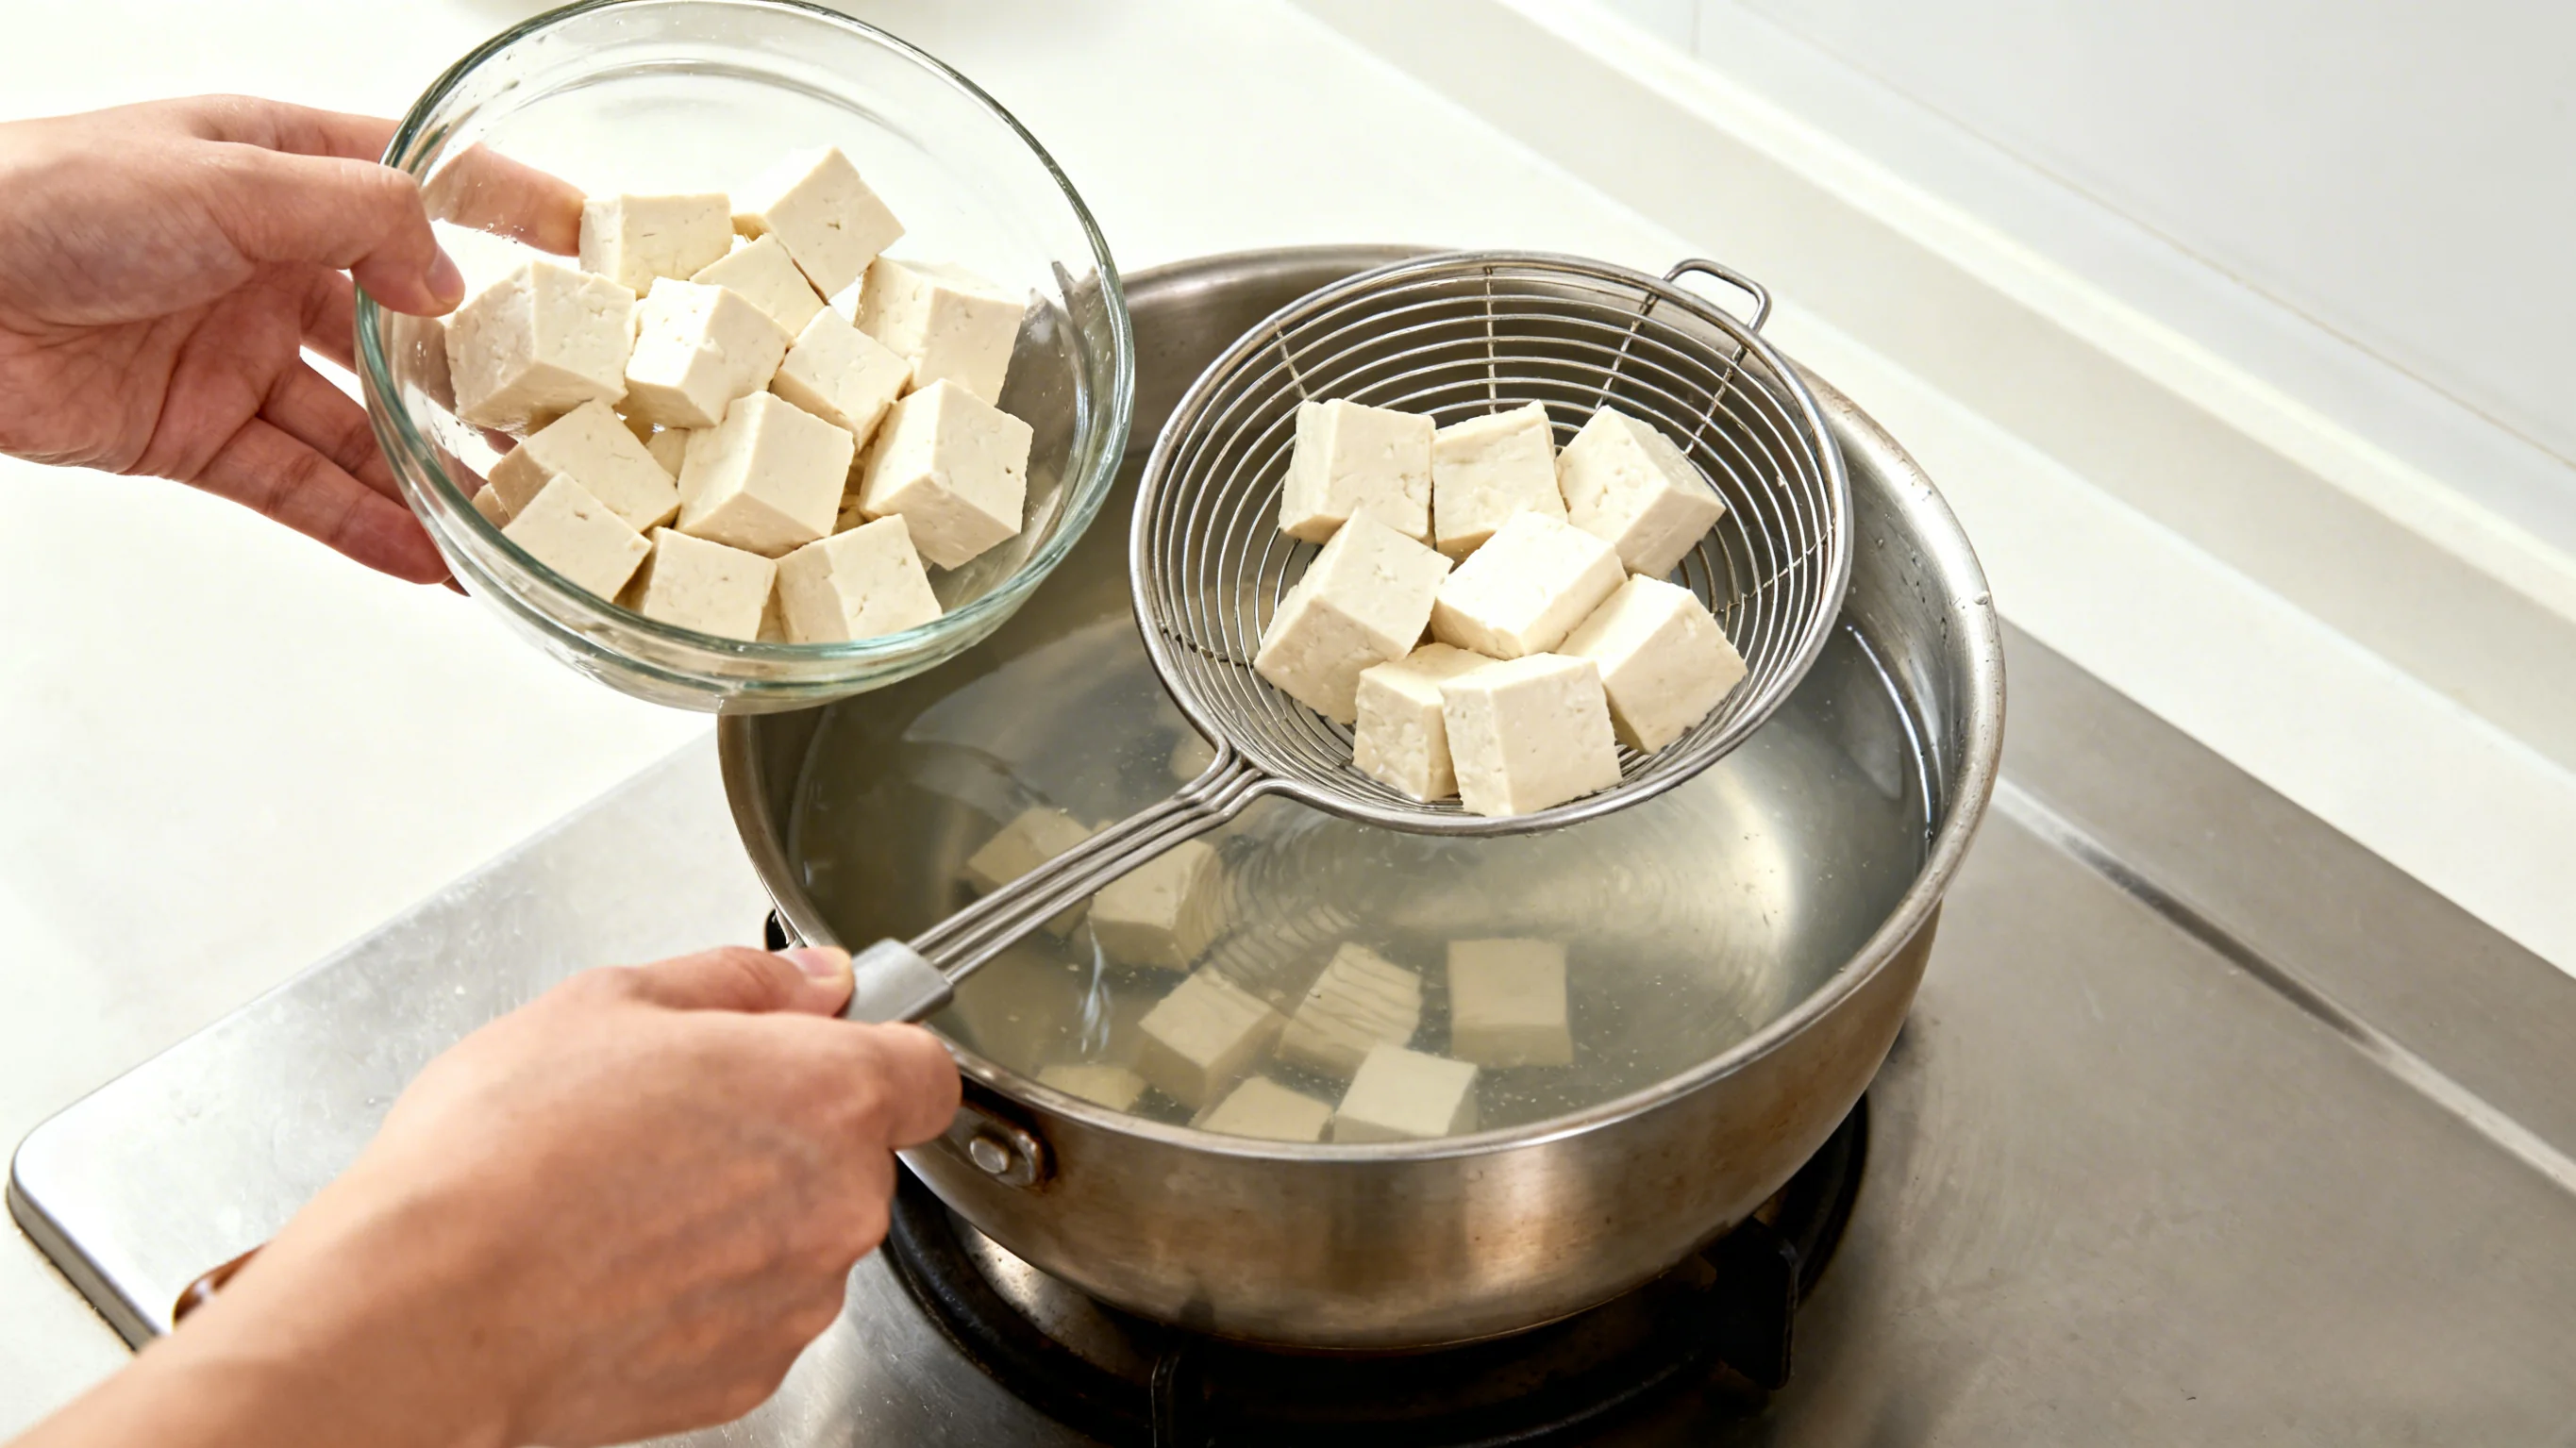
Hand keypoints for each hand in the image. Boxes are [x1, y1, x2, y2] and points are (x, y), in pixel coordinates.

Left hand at [0, 96, 579, 581]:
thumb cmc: (46, 195)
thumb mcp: (232, 179)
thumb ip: (361, 221)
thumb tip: (449, 280)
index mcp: (281, 171)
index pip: (424, 189)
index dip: (511, 213)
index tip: (595, 247)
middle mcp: (268, 263)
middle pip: (407, 333)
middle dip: (487, 383)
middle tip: (566, 423)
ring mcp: (236, 353)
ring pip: (364, 427)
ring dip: (436, 477)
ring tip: (512, 519)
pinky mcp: (196, 433)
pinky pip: (302, 489)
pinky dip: (366, 528)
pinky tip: (429, 559)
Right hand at [13, 945, 960, 1447]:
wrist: (423, 1317)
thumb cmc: (500, 1161)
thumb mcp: (609, 1003)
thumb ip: (740, 982)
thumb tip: (811, 981)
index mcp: (827, 1095)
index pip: (925, 1069)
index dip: (873, 1049)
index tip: (824, 1043)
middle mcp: (838, 1205)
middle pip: (853, 1152)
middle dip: (782, 1128)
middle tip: (673, 1114)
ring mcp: (797, 1300)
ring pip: (801, 1234)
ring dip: (742, 1212)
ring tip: (623, 1195)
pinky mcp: (750, 1374)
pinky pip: (754, 1307)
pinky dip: (705, 1287)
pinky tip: (618, 1264)